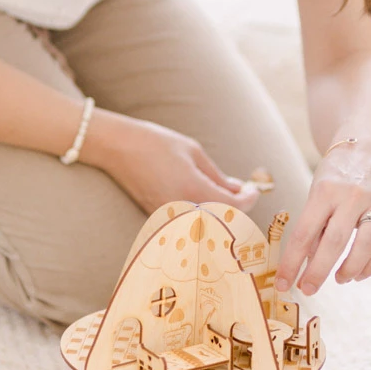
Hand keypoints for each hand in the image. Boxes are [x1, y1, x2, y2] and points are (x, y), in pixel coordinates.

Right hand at [83, 109, 259, 216]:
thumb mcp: (194, 153)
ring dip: (221, 215)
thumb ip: (217, 176)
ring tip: (225, 194)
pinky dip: (204, 217)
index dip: (249, 200)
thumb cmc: (156, 143)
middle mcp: (181, 210)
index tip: (253, 190)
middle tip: (241, 192)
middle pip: (223, 223)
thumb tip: (237, 189)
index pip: (233, 207)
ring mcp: (169, 218)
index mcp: (193, 191)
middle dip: (237, 210)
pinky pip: (190, 225)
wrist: (117, 148)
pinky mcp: (159, 220)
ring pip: (207, 227)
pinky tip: (206, 201)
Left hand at [275, 142, 370, 296]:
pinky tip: (359, 274)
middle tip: (308, 289)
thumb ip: (314, 229)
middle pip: (334, 242)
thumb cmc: (334, 177)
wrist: (367, 150)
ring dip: (349, 269)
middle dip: (318, 272)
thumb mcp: (316, 195)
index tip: (284, 283)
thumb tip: (305, 267)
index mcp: (325, 191)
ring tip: (339, 279)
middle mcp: (352, 196)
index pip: (304, 233)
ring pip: (365, 246)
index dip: (292, 262)